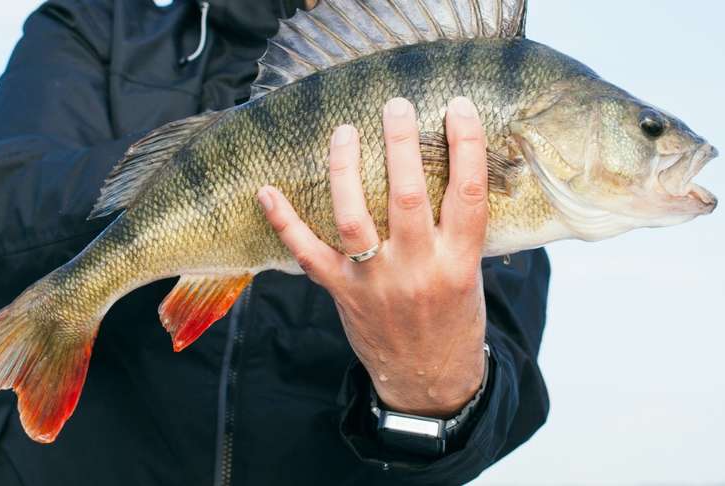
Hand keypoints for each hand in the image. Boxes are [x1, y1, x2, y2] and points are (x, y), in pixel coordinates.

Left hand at [257, 97, 487, 416]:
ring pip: (353, 217)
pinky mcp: (343, 293)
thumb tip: (452, 168)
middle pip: (407, 196)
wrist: (429, 379)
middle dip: (400, 144)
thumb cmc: (454, 319)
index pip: (469, 195)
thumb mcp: (471, 274)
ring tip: (343, 132)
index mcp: (459, 262)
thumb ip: (458, 229)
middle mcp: (418, 270)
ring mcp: (375, 282)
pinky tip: (267, 190)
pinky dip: (285, 222)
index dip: (466, 146)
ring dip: (344, 170)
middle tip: (395, 105)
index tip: (456, 107)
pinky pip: (308, 254)